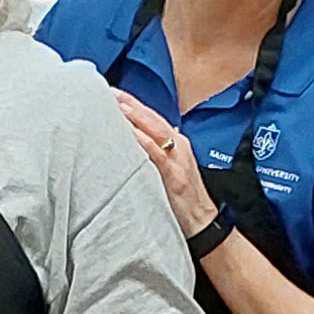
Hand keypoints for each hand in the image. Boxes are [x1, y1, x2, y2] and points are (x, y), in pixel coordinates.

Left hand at [111, 92, 217, 234]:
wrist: (203, 222)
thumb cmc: (184, 197)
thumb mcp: (172, 168)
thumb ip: (160, 152)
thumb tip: (144, 139)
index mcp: (177, 144)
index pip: (152, 118)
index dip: (134, 104)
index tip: (114, 92)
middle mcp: (179, 147)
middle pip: (153, 119)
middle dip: (132, 104)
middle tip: (110, 91)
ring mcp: (179, 161)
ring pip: (157, 132)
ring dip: (138, 117)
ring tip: (118, 105)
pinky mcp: (176, 177)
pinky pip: (160, 156)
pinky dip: (146, 143)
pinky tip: (133, 134)